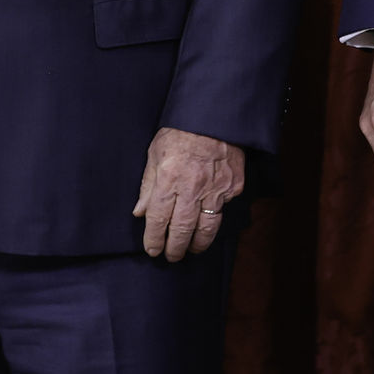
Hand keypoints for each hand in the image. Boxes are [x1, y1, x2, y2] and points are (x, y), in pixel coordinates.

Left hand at [133, 128, 244, 260]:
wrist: (214, 116)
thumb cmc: (180, 132)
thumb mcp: (155, 154)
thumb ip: (147, 185)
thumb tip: (139, 212)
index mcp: (169, 178)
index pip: (157, 219)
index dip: (153, 239)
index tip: (152, 250)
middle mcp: (192, 187)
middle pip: (181, 230)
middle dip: (174, 248)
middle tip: (171, 257)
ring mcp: (216, 188)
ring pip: (207, 228)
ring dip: (197, 244)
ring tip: (191, 250)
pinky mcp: (233, 186)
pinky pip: (223, 209)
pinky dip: (215, 218)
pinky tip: (209, 222)